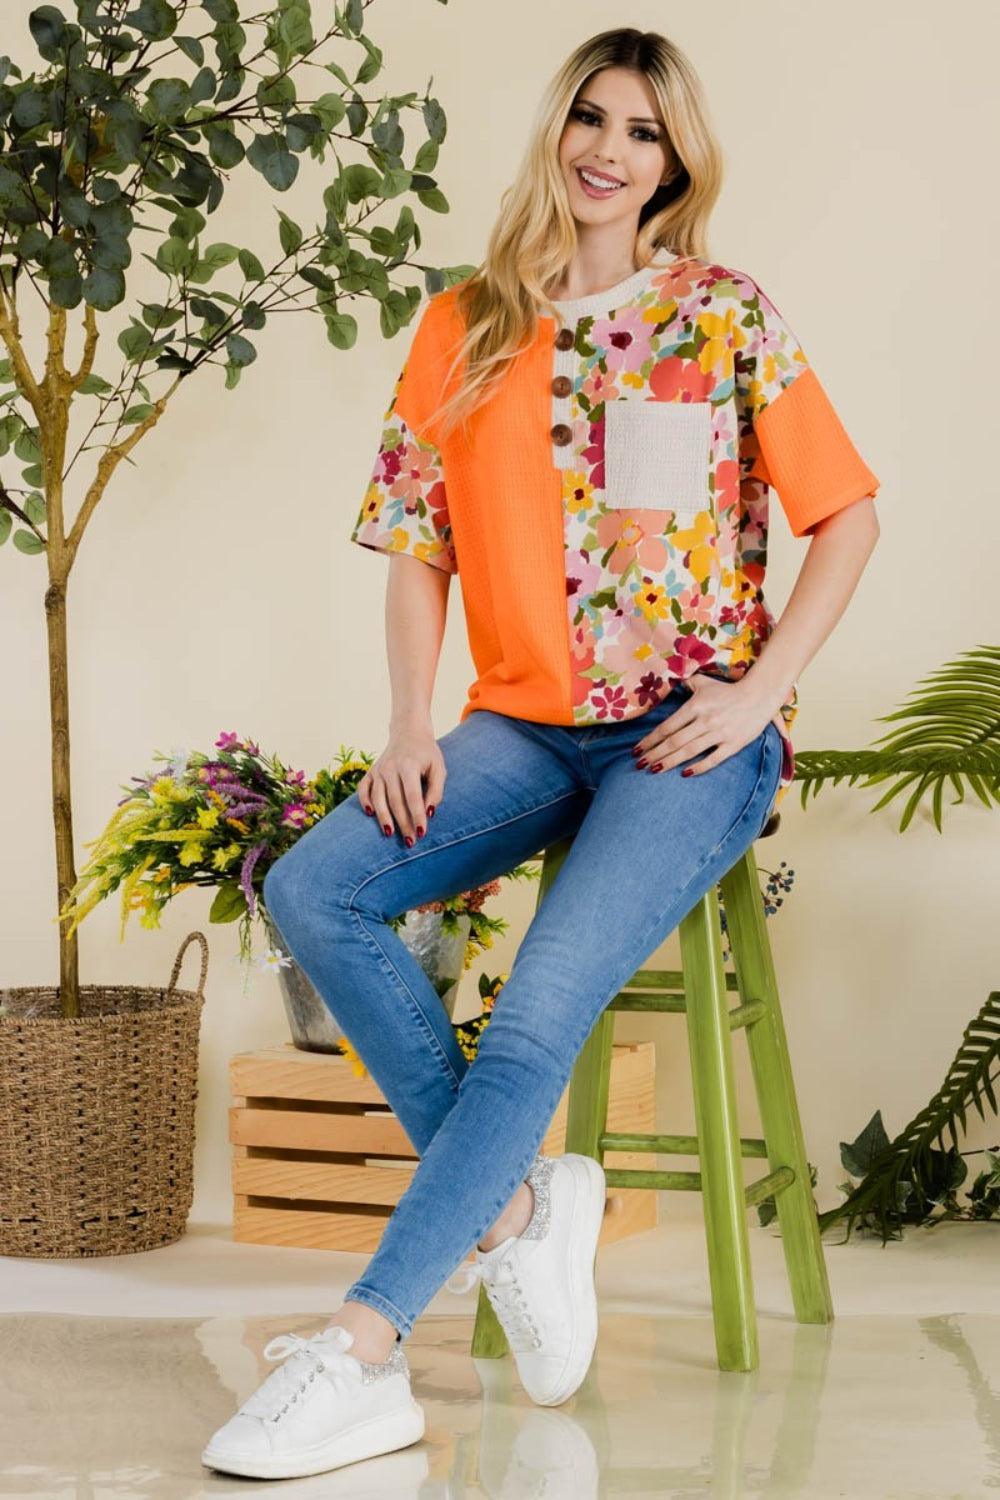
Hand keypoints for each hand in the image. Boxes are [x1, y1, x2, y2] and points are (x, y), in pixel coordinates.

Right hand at [357, 724, 445, 843]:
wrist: (408, 732)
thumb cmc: (427, 754)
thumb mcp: (439, 768)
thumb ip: (437, 790)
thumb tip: (429, 813)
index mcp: (409, 765)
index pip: (413, 796)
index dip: (416, 816)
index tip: (422, 833)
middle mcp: (390, 767)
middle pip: (395, 801)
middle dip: (402, 823)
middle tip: (410, 842)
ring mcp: (378, 769)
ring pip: (377, 798)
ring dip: (383, 818)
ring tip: (390, 834)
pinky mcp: (370, 771)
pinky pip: (363, 789)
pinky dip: (364, 802)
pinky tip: (370, 814)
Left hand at [632, 673, 780, 777]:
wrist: (760, 695)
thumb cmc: (728, 690)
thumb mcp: (704, 682)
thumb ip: (686, 684)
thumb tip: (669, 684)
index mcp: (695, 706)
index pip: (667, 727)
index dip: (650, 740)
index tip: (637, 750)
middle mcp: (705, 721)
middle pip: (674, 742)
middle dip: (654, 754)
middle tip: (639, 765)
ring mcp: (719, 734)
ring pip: (689, 751)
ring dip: (669, 762)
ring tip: (654, 770)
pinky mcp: (733, 744)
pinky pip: (713, 759)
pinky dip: (699, 767)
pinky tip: (685, 773)